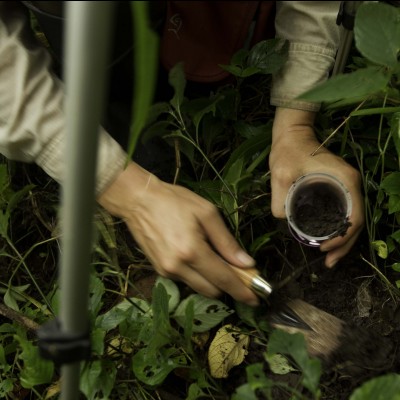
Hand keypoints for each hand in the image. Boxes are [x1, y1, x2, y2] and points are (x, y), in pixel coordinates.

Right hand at [97, 162, 258, 305]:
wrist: (138, 200)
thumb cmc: (175, 201)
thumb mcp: (206, 213)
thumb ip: (227, 241)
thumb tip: (246, 263)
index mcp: (192, 251)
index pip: (223, 279)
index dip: (242, 291)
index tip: (256, 299)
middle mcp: (178, 267)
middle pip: (212, 290)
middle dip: (228, 285)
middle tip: (238, 271)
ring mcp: (166, 271)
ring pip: (198, 287)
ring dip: (212, 280)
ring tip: (216, 259)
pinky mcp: (159, 270)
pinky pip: (185, 280)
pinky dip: (197, 274)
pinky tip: (196, 255)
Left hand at [269, 108, 363, 267]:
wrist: (293, 135)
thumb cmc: (288, 151)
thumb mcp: (281, 175)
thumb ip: (279, 200)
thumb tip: (283, 221)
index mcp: (345, 181)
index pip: (354, 217)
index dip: (342, 237)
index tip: (324, 248)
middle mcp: (350, 185)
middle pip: (356, 222)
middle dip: (344, 245)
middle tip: (329, 262)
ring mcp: (346, 186)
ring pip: (351, 219)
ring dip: (343, 240)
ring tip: (329, 258)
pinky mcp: (338, 187)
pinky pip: (343, 213)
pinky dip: (338, 228)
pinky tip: (327, 239)